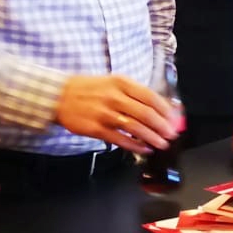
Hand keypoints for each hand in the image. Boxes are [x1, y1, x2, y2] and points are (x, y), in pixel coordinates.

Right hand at [55, 75, 179, 154]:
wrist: (58, 96)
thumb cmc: (88, 89)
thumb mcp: (112, 82)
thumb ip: (133, 93)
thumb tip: (159, 107)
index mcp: (121, 83)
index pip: (150, 96)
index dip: (165, 110)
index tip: (174, 119)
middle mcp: (114, 97)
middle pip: (146, 114)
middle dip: (162, 126)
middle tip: (171, 134)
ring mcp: (105, 114)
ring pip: (135, 128)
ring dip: (152, 138)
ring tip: (162, 144)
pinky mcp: (96, 129)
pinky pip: (121, 139)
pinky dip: (135, 146)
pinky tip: (144, 149)